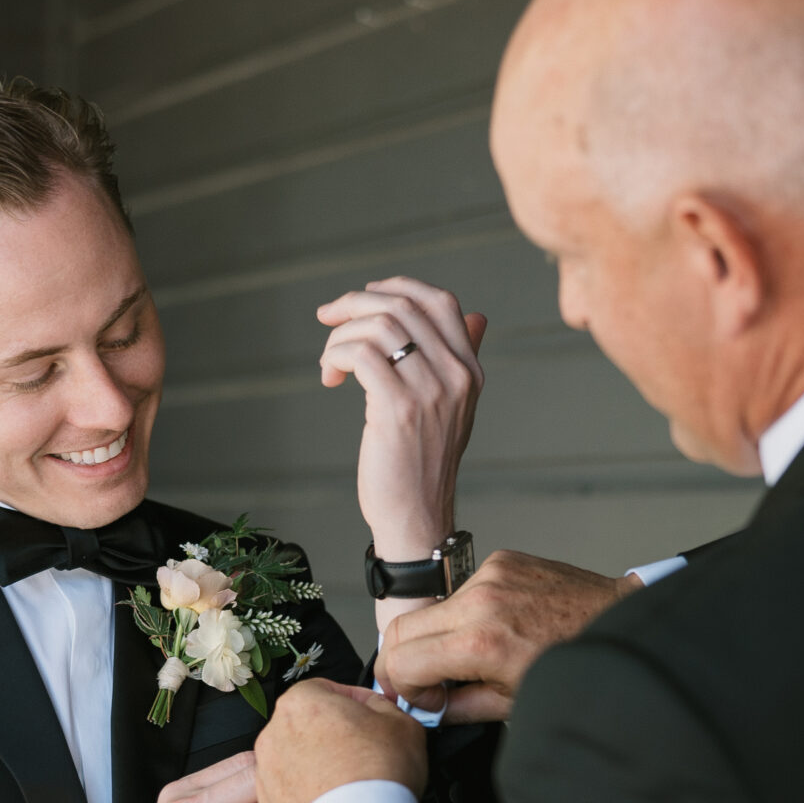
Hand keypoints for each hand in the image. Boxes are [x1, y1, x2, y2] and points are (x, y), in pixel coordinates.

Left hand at [255, 679, 426, 802]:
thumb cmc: (378, 773)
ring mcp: (268, 772)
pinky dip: (307, 796)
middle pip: (304, 725)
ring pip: (293, 760)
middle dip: (328, 734)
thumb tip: (376, 707)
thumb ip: (382, 705)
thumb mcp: (402, 722)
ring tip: (346, 780)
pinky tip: (332, 801)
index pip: (324, 689)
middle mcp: (274, 734)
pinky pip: (289, 793)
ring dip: (315, 765)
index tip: (366, 715)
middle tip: (359, 749)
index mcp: (301, 703)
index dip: (350, 700)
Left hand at [316, 277, 487, 569]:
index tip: (364, 296)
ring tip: (329, 362)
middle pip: (403, 306)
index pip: (441, 301)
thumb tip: (476, 316)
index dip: (397, 287)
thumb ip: (462, 360)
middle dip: (355, 302)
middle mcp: (456, 375)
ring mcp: (429, 391)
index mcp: (470, 370)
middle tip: (327, 318)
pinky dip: (336, 356)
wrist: (417, 515)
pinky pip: (361, 354)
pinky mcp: (397, 409)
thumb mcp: (455, 407)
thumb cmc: (424, 462)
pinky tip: (330, 378)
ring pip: (379, 325)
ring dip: (341, 334)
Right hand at [374, 550, 642, 723]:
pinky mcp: (501, 561)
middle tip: (423, 683)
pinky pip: (461, 591)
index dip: (400, 688)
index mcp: (482, 643)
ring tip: (467, 659)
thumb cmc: (577, 667)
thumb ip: (460, 707)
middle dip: (402, 662)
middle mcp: (480, 602)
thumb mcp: (514, 704)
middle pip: (399, 629)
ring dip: (436, 637)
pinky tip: (492, 630)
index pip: (400, 661)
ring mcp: (490, 575)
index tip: (421, 699)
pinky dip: (465, 615)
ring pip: (430, 609)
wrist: (619, 624)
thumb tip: (427, 708)